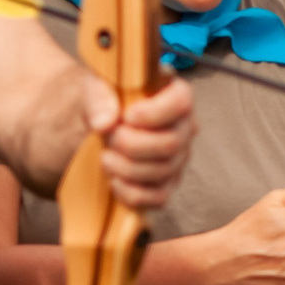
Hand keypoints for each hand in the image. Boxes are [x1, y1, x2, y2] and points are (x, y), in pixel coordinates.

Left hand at [91, 76, 196, 210]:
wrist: (105, 120)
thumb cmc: (108, 97)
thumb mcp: (97, 86)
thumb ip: (99, 98)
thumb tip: (104, 123)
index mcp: (177, 94)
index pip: (181, 103)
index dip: (154, 114)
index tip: (126, 117)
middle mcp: (186, 127)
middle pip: (170, 144)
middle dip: (131, 145)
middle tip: (109, 137)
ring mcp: (180, 158)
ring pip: (162, 172)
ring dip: (126, 168)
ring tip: (106, 156)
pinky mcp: (169, 183)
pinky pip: (159, 198)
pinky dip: (132, 193)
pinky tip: (114, 181)